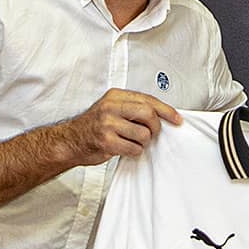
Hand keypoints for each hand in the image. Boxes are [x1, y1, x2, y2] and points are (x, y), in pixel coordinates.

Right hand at [63, 88, 181, 162]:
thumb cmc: (95, 126)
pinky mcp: (106, 141)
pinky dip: (134, 152)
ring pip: (143, 134)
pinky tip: (124, 149)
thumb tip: (163, 115)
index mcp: (115, 96)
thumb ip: (134, 108)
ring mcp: (107, 124)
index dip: (166, 110)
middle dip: (155, 127)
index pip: (148, 100)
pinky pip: (134, 148)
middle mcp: (110, 107)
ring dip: (143, 142)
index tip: (177, 119)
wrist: (71, 141)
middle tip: (152, 134)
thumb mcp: (112, 109)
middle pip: (148, 114)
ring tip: (132, 141)